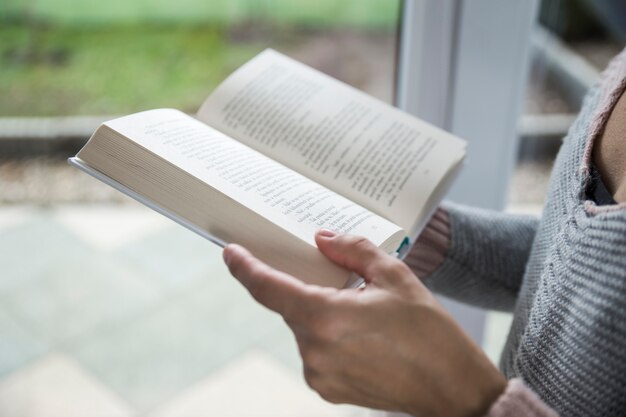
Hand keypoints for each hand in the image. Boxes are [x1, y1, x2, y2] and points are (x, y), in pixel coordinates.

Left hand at [223, 230, 505, 416]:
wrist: (453, 390)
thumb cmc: (430, 333)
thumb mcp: (395, 276)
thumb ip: (353, 251)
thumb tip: (323, 240)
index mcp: (325, 317)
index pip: (269, 288)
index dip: (245, 268)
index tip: (231, 254)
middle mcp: (314, 350)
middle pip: (294, 307)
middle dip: (312, 290)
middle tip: (348, 288)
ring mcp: (319, 375)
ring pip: (307, 329)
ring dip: (325, 316)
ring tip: (369, 320)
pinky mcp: (328, 390)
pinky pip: (317, 353)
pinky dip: (331, 338)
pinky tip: (366, 340)